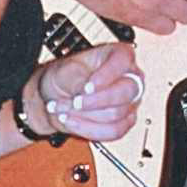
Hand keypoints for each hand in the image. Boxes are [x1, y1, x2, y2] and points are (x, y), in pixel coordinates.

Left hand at [29, 42, 144, 141]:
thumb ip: (77, 78)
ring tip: (66, 110)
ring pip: (116, 114)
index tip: (87, 87)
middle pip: (125, 92)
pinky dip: (89, 129)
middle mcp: (129, 77)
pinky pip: (114, 131)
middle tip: (75, 102)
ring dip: (85, 116)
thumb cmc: (65, 78)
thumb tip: (86, 89)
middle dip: (95, 101)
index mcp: (118, 55)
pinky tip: (74, 122)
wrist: (56, 98)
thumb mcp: (65, 71)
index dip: (106, 75)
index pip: (122, 61)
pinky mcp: (125, 121)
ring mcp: (130, 101)